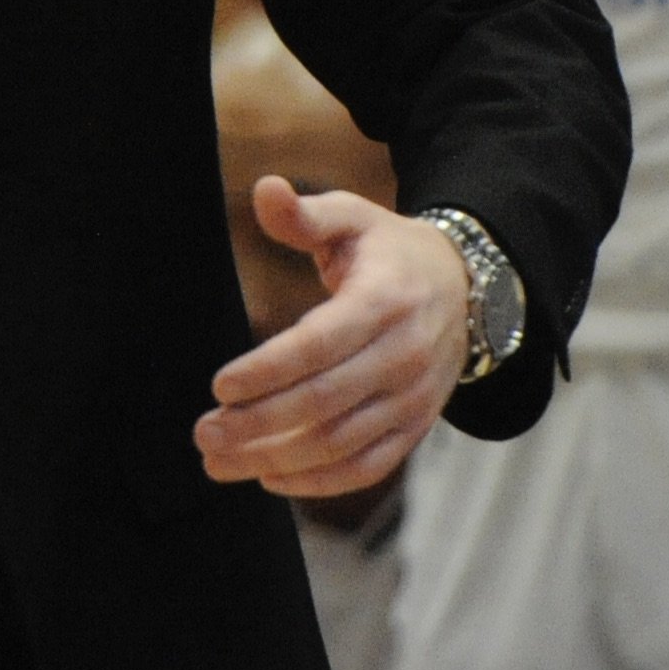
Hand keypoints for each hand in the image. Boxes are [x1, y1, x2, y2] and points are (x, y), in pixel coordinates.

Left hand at [195, 175, 469, 497]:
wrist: (465, 290)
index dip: (269, 369)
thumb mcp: (352, 216)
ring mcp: (414, 399)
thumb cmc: (387, 250)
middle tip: (203, 432)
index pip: (320, 345)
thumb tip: (264, 189)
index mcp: (384, 301)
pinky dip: (320, 481)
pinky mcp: (416, 428)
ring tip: (218, 461)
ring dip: (277, 459)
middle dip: (259, 424)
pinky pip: (368, 466)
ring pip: (341, 443)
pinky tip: (269, 477)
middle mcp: (404, 356)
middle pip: (325, 403)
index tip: (220, 384)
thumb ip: (305, 213)